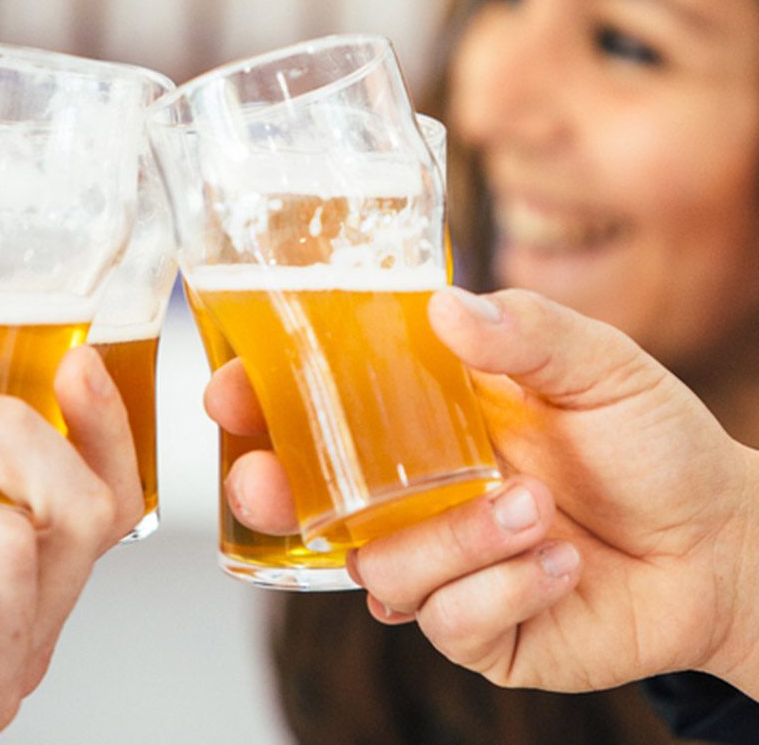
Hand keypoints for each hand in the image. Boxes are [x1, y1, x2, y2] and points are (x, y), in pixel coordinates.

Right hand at [204, 287, 758, 697]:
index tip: (227, 394)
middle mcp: (413, 492)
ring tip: (533, 508)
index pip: (316, 409)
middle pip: (302, 504)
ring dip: (452, 537)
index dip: (259, 403)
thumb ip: (525, 331)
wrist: (721, 543)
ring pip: (378, 567)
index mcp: (421, 418)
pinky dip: (507, 586)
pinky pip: (449, 622)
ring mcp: (440, 563)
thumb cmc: (650, 440)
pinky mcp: (479, 629)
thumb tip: (443, 308)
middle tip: (270, 485)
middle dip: (271, 498)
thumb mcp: (597, 363)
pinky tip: (559, 562)